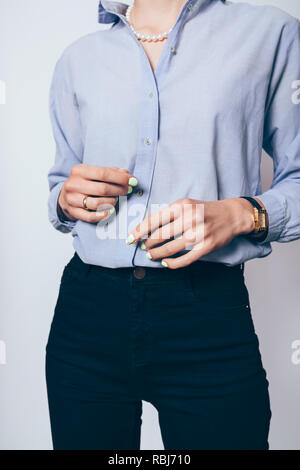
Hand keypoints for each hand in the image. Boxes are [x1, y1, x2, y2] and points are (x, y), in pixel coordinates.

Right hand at [58, 164, 137, 222]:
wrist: (64, 196)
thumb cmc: (84, 183)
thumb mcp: (94, 174)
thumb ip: (110, 172)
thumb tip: (126, 173)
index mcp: (79, 170)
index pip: (103, 173)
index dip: (120, 178)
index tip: (133, 181)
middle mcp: (73, 184)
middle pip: (102, 189)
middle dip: (119, 190)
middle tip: (128, 191)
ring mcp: (72, 199)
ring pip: (96, 203)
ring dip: (111, 203)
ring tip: (116, 200)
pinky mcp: (72, 212)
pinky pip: (89, 216)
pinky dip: (102, 215)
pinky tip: (109, 212)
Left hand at [126, 197, 254, 268]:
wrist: (231, 215)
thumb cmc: (204, 210)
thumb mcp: (186, 204)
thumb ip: (168, 214)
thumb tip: (146, 229)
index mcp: (182, 206)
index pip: (154, 220)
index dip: (139, 231)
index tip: (130, 239)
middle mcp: (190, 218)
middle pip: (159, 235)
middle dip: (147, 244)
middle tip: (142, 247)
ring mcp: (199, 233)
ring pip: (170, 248)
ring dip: (156, 254)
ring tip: (150, 255)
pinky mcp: (206, 246)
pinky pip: (185, 259)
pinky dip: (172, 263)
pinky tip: (165, 263)